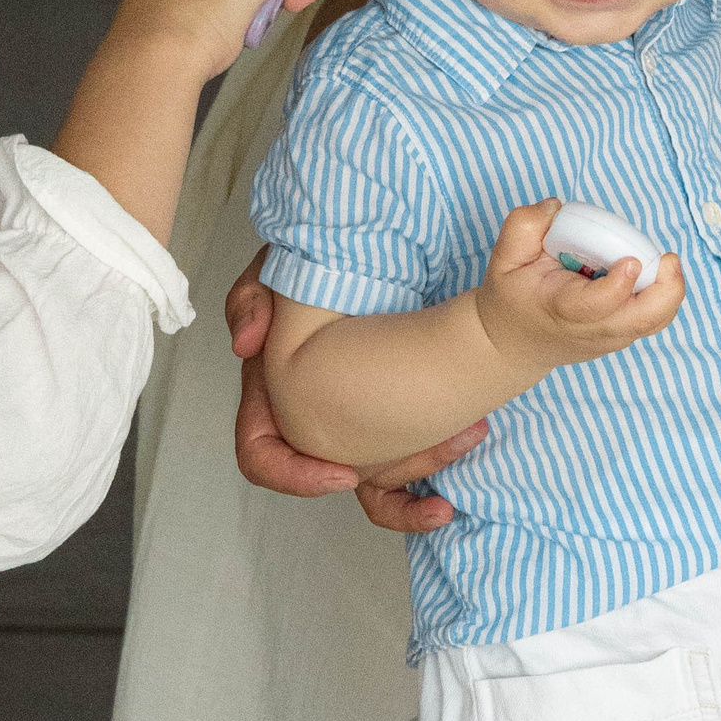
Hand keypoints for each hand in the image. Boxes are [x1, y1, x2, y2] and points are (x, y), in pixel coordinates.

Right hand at [227, 253, 484, 530]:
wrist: (367, 246)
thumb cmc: (309, 265)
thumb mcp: (270, 275)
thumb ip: (250, 302)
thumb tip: (245, 344)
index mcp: (272, 395)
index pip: (261, 454)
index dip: (294, 474)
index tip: (343, 471)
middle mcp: (312, 419)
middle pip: (338, 475)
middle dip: (390, 471)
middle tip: (437, 453)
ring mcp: (355, 421)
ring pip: (382, 472)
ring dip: (425, 466)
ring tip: (471, 432)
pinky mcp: (395, 412)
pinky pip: (411, 455)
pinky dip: (437, 462)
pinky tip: (475, 433)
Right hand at [473, 201, 683, 375]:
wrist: (517, 341)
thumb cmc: (515, 296)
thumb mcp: (504, 259)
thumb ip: (524, 226)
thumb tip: (557, 208)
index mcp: (561, 308)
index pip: (596, 305)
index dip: (618, 286)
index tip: (630, 261)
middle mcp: (592, 328)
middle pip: (642, 321)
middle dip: (666, 292)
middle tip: (670, 259)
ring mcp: (612, 336)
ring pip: (656, 321)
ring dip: (669, 291)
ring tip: (667, 262)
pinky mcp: (624, 334)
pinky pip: (656, 318)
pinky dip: (664, 294)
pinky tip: (655, 270)